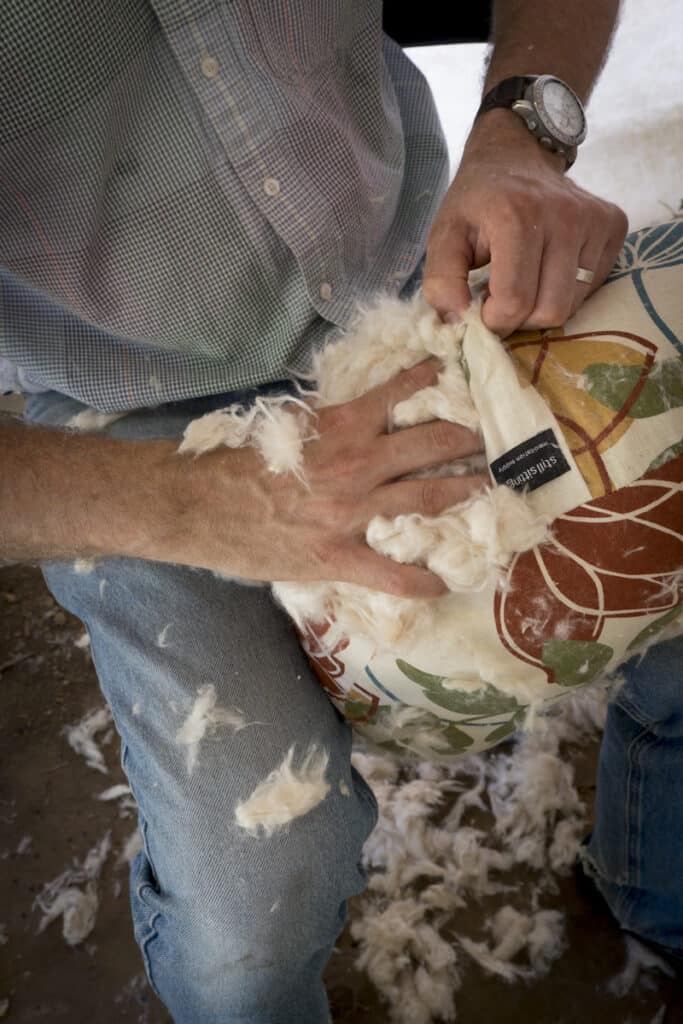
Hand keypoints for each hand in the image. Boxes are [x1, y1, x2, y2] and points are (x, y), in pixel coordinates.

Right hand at [188, 360, 486, 597]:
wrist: (199, 504)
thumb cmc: (236, 461)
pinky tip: (444, 582)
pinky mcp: (340, 556)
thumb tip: (359, 415)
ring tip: (490, 488)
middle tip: (492, 439)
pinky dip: (423, 581)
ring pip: (428, 498)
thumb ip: (328, 422)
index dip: (432, 381)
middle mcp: (360, 464)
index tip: (454, 377)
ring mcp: (355, 512)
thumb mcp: (286, 426)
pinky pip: (393, 574)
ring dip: (465, 491)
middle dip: (468, 439)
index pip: (400, 393)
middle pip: (432, 445)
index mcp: (343, 425)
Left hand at [422, 110, 628, 336]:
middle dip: (521, 318)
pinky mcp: (613, 225)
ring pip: (573, 305)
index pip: (514, 301)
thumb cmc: (477, 201)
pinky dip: (567, 291)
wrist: (516, 154)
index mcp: (516, 217)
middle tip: (503, 298)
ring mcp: (594, 219)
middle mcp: (563, 216)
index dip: (494, 320)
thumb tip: (458, 321)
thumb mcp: (444, 236)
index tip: (482, 308)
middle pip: (549, 311)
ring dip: (543, 307)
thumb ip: (441, 282)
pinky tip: (548, 268)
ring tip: (524, 282)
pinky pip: (592, 287)